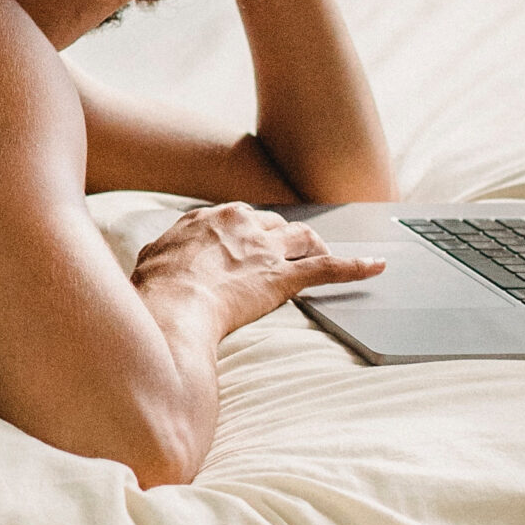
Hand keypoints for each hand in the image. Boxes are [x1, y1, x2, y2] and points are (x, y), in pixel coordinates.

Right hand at [130, 203, 384, 334]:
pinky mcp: (285, 276)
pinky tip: (375, 267)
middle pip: (274, 223)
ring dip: (315, 246)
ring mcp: (265, 249)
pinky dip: (356, 267)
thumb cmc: (155, 290)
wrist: (173, 306)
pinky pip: (329, 268)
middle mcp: (241, 224)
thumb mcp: (148, 262)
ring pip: (303, 237)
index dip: (247, 233)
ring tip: (323, 254)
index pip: (238, 218)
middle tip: (286, 252)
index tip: (247, 242)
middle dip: (282, 238)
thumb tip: (155, 264)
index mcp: (207, 218)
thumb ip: (161, 256)